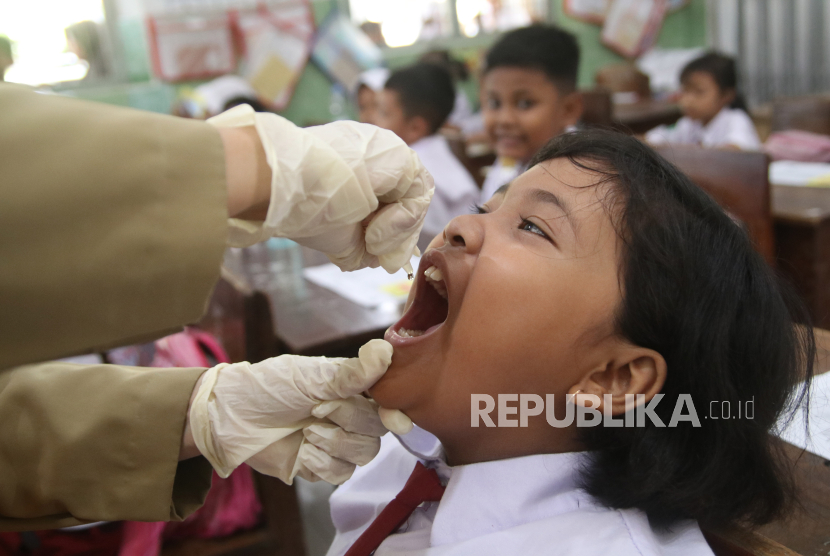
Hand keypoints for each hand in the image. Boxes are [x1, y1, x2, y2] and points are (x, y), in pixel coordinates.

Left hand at [188, 339, 394, 483]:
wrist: (230, 419)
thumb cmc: (267, 387)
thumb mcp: (308, 376)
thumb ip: (350, 373)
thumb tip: (385, 351)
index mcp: (350, 388)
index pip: (388, 401)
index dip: (393, 410)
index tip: (390, 416)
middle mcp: (348, 415)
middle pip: (378, 430)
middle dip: (349, 421)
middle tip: (315, 410)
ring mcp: (335, 442)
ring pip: (364, 455)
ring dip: (334, 443)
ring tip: (306, 432)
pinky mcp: (320, 466)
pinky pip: (340, 474)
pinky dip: (322, 463)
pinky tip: (302, 451)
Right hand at [209, 105, 433, 272]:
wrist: (281, 185)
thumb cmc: (300, 209)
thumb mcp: (340, 234)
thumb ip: (370, 246)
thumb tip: (394, 261)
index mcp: (361, 170)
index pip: (394, 202)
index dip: (391, 232)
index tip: (372, 248)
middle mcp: (378, 158)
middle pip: (409, 200)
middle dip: (396, 234)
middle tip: (373, 246)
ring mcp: (388, 154)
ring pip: (415, 200)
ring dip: (396, 231)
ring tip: (368, 237)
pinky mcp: (397, 155)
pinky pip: (418, 194)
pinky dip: (401, 221)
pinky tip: (372, 228)